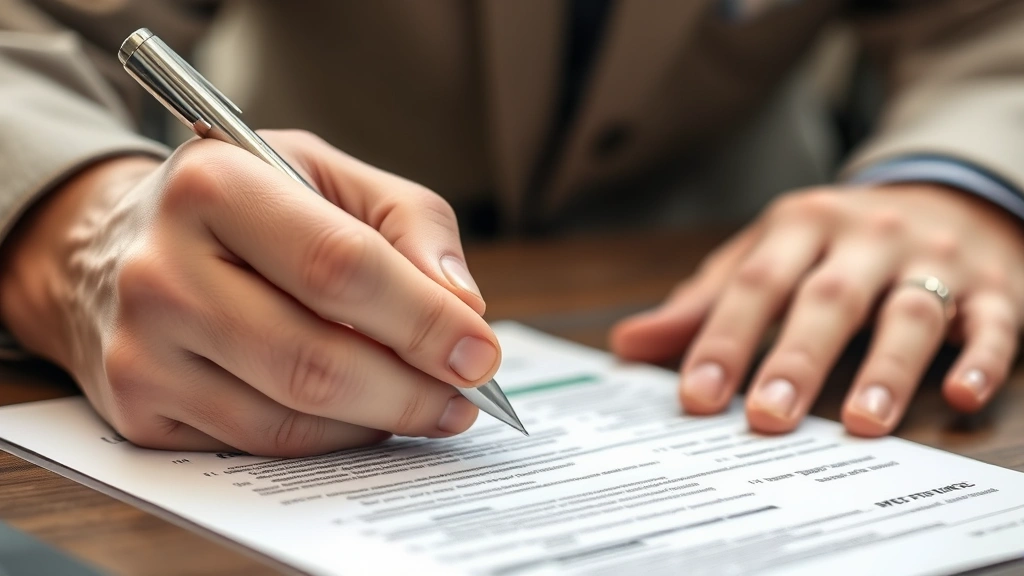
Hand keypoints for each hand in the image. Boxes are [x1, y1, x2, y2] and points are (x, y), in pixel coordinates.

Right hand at [0, 130, 499, 455]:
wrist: (121, 244)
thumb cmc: (248, 203)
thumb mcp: (328, 174)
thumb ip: (410, 225)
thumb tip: (464, 308)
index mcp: (214, 185)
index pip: (338, 266)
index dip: (422, 318)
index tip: (480, 353)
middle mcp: (161, 269)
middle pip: (314, 358)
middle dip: (411, 389)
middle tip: (466, 397)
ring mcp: (141, 347)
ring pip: (289, 416)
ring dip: (378, 422)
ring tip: (427, 406)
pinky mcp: (138, 406)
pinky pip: (257, 445)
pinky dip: (328, 439)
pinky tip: (362, 416)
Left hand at [612, 184, 1023, 435]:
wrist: (945, 192)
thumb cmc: (833, 242)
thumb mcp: (765, 254)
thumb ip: (703, 302)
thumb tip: (626, 344)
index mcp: (801, 225)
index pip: (756, 283)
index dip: (724, 338)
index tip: (697, 395)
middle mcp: (867, 237)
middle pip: (829, 298)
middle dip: (796, 359)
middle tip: (767, 417)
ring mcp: (933, 259)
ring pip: (910, 312)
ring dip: (886, 368)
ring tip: (860, 422)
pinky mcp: (992, 288)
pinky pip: (992, 323)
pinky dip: (981, 358)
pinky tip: (959, 394)